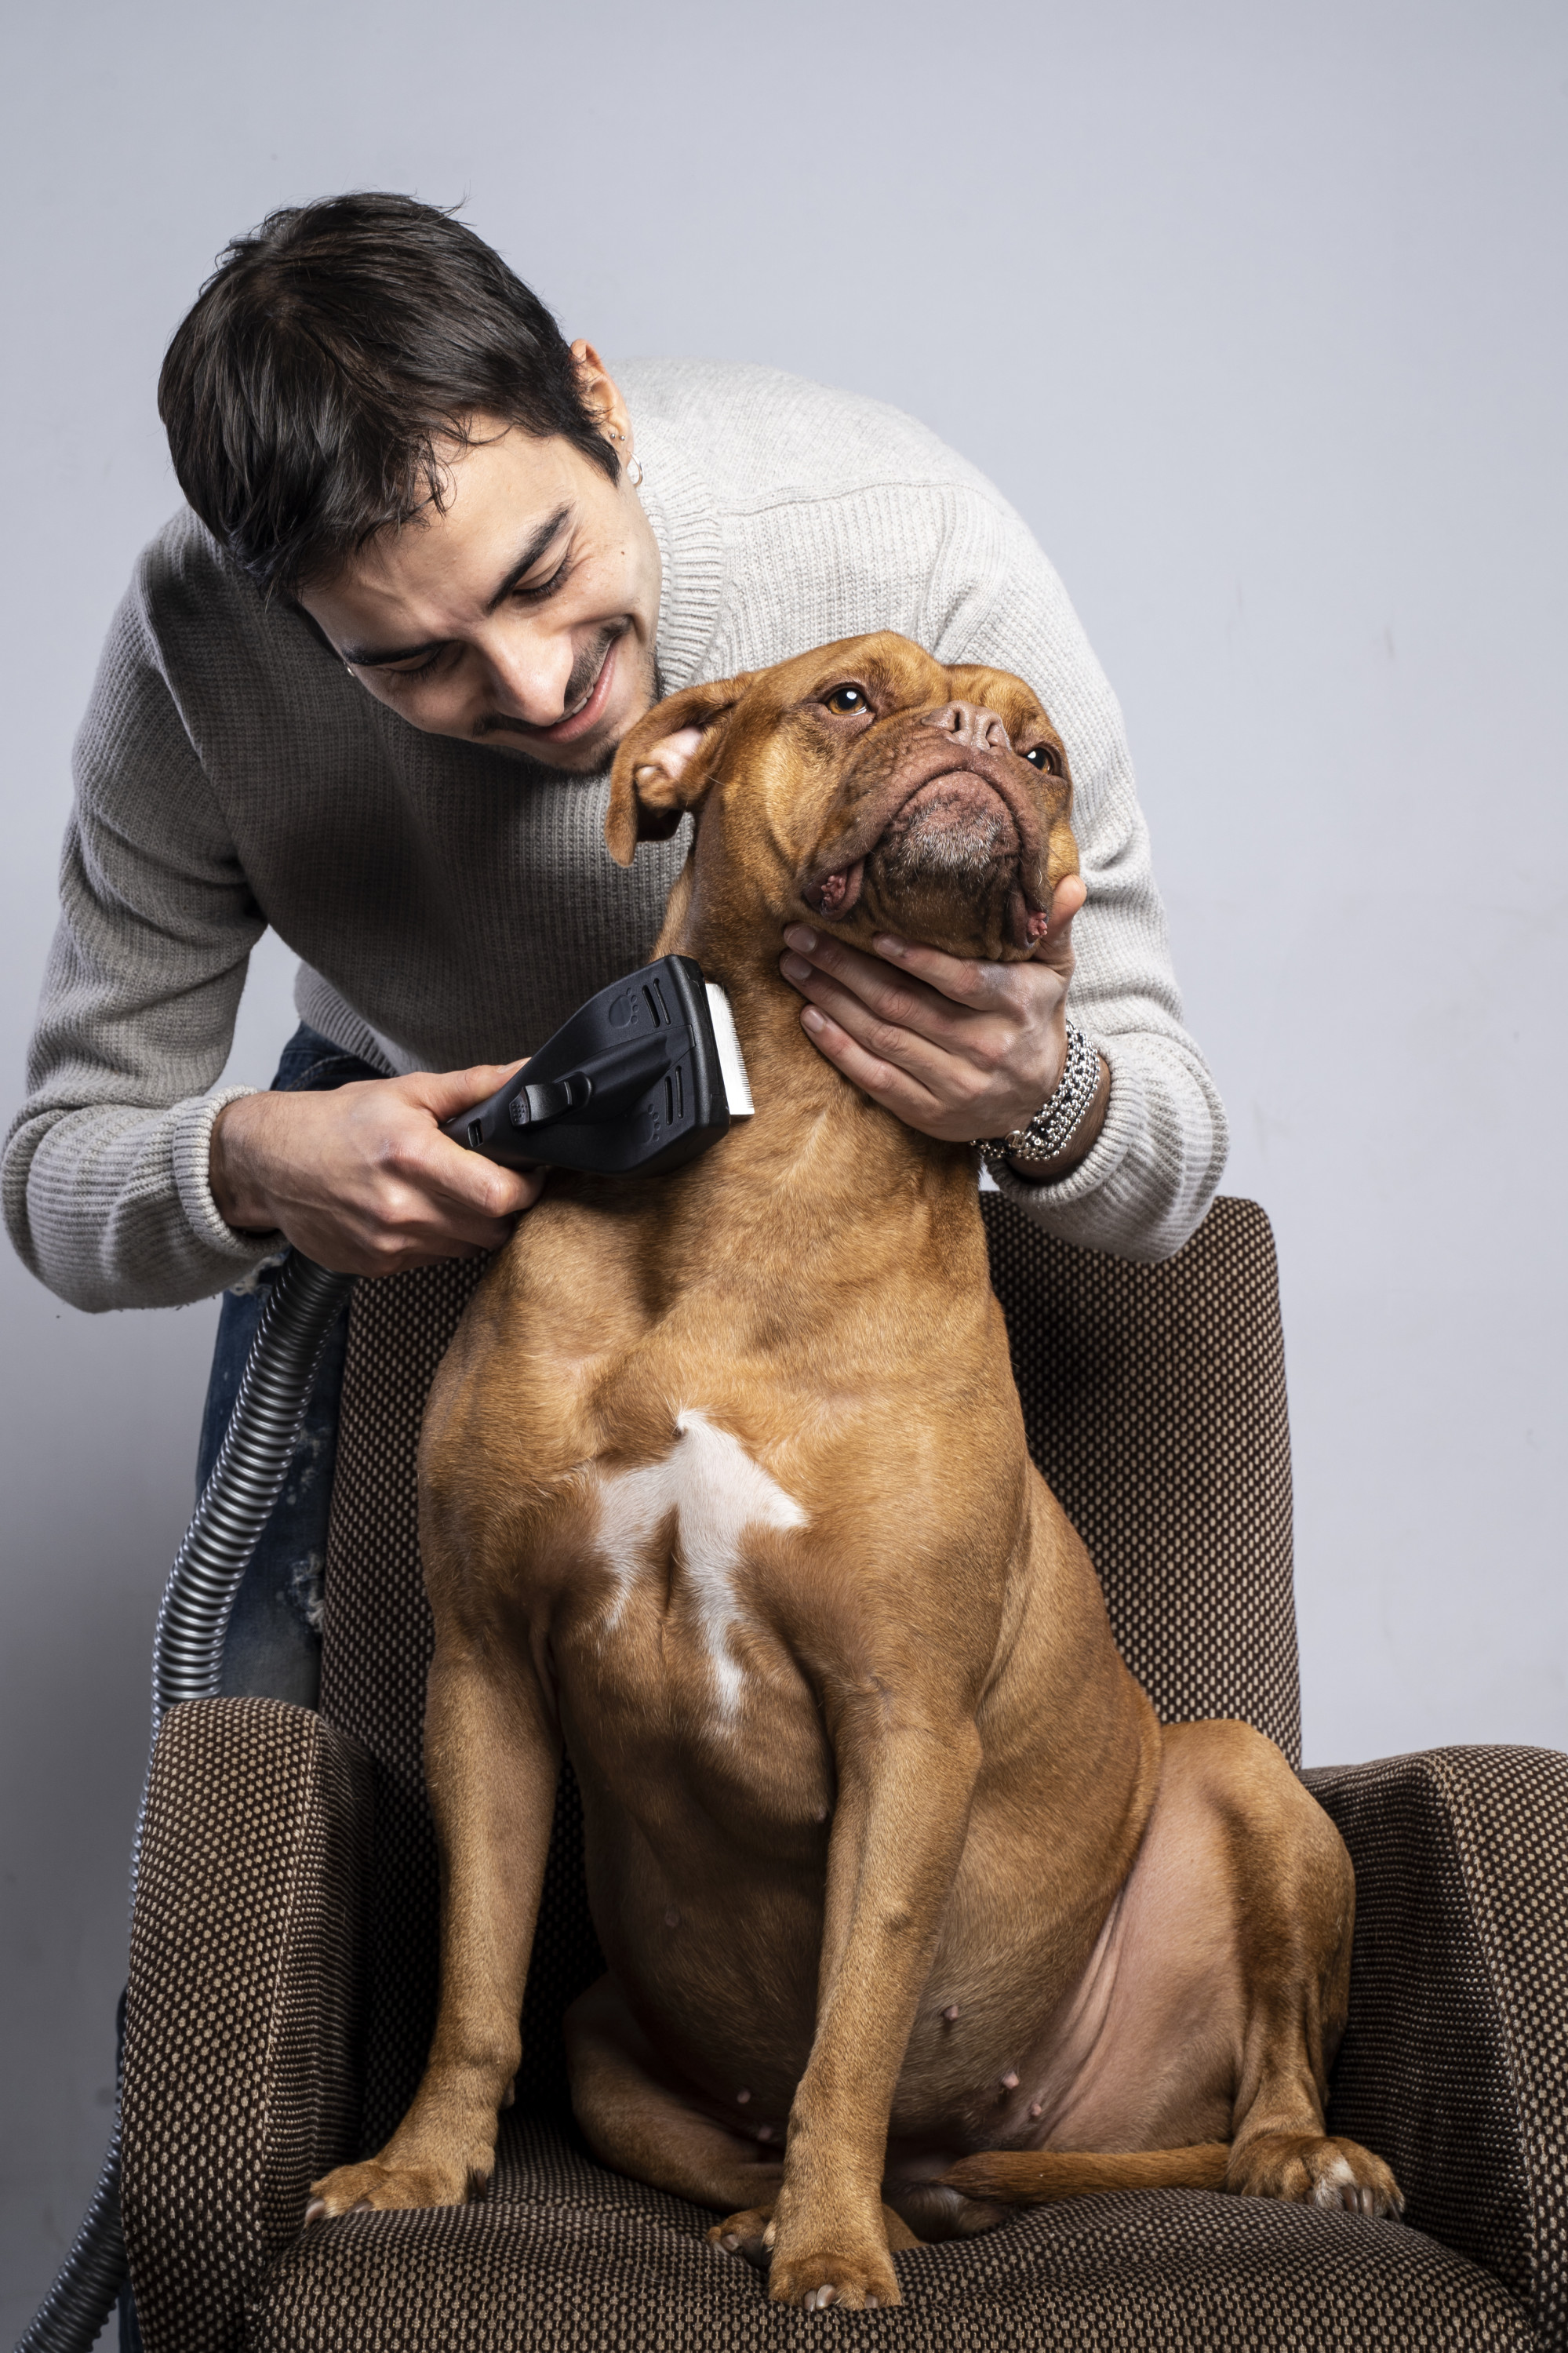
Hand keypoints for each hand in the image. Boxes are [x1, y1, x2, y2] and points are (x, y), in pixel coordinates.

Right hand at [210, 1065, 544, 1275]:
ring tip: (453, 1193)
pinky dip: (439, 1239)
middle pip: (493, 1228)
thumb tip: (524, 1075)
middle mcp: (401, 1208)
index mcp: (412, 1158)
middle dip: (505, 1206)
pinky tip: (420, 1211)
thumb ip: (473, 1087)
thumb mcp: (406, 1093)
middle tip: (493, 1181)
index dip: (527, 1186)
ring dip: (473, 1225)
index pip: (500, 1196)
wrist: (270, 1162)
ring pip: (467, 1248)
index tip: (528, 1173)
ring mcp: (388, 1243)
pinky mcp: (377, 1266)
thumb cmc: (335, 1124)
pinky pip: (434, 1260)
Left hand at [778, 874, 1106, 1172]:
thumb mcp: (1055, 972)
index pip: (965, 982)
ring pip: (883, 1039)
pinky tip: (810, 1017)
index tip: (874, 935)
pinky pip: (875, 1079)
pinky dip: (838, 1049)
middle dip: (845, 968)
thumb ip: (1056, 926)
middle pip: (905, 1006)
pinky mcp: (928, 1112)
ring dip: (831, 1000)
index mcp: (1017, 1007)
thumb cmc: (1036, 1020)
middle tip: (802, 936)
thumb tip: (1069, 882)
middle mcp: (986, 1049)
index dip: (918, 961)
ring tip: (795, 966)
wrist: (1040, 1100)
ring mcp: (955, 1085)